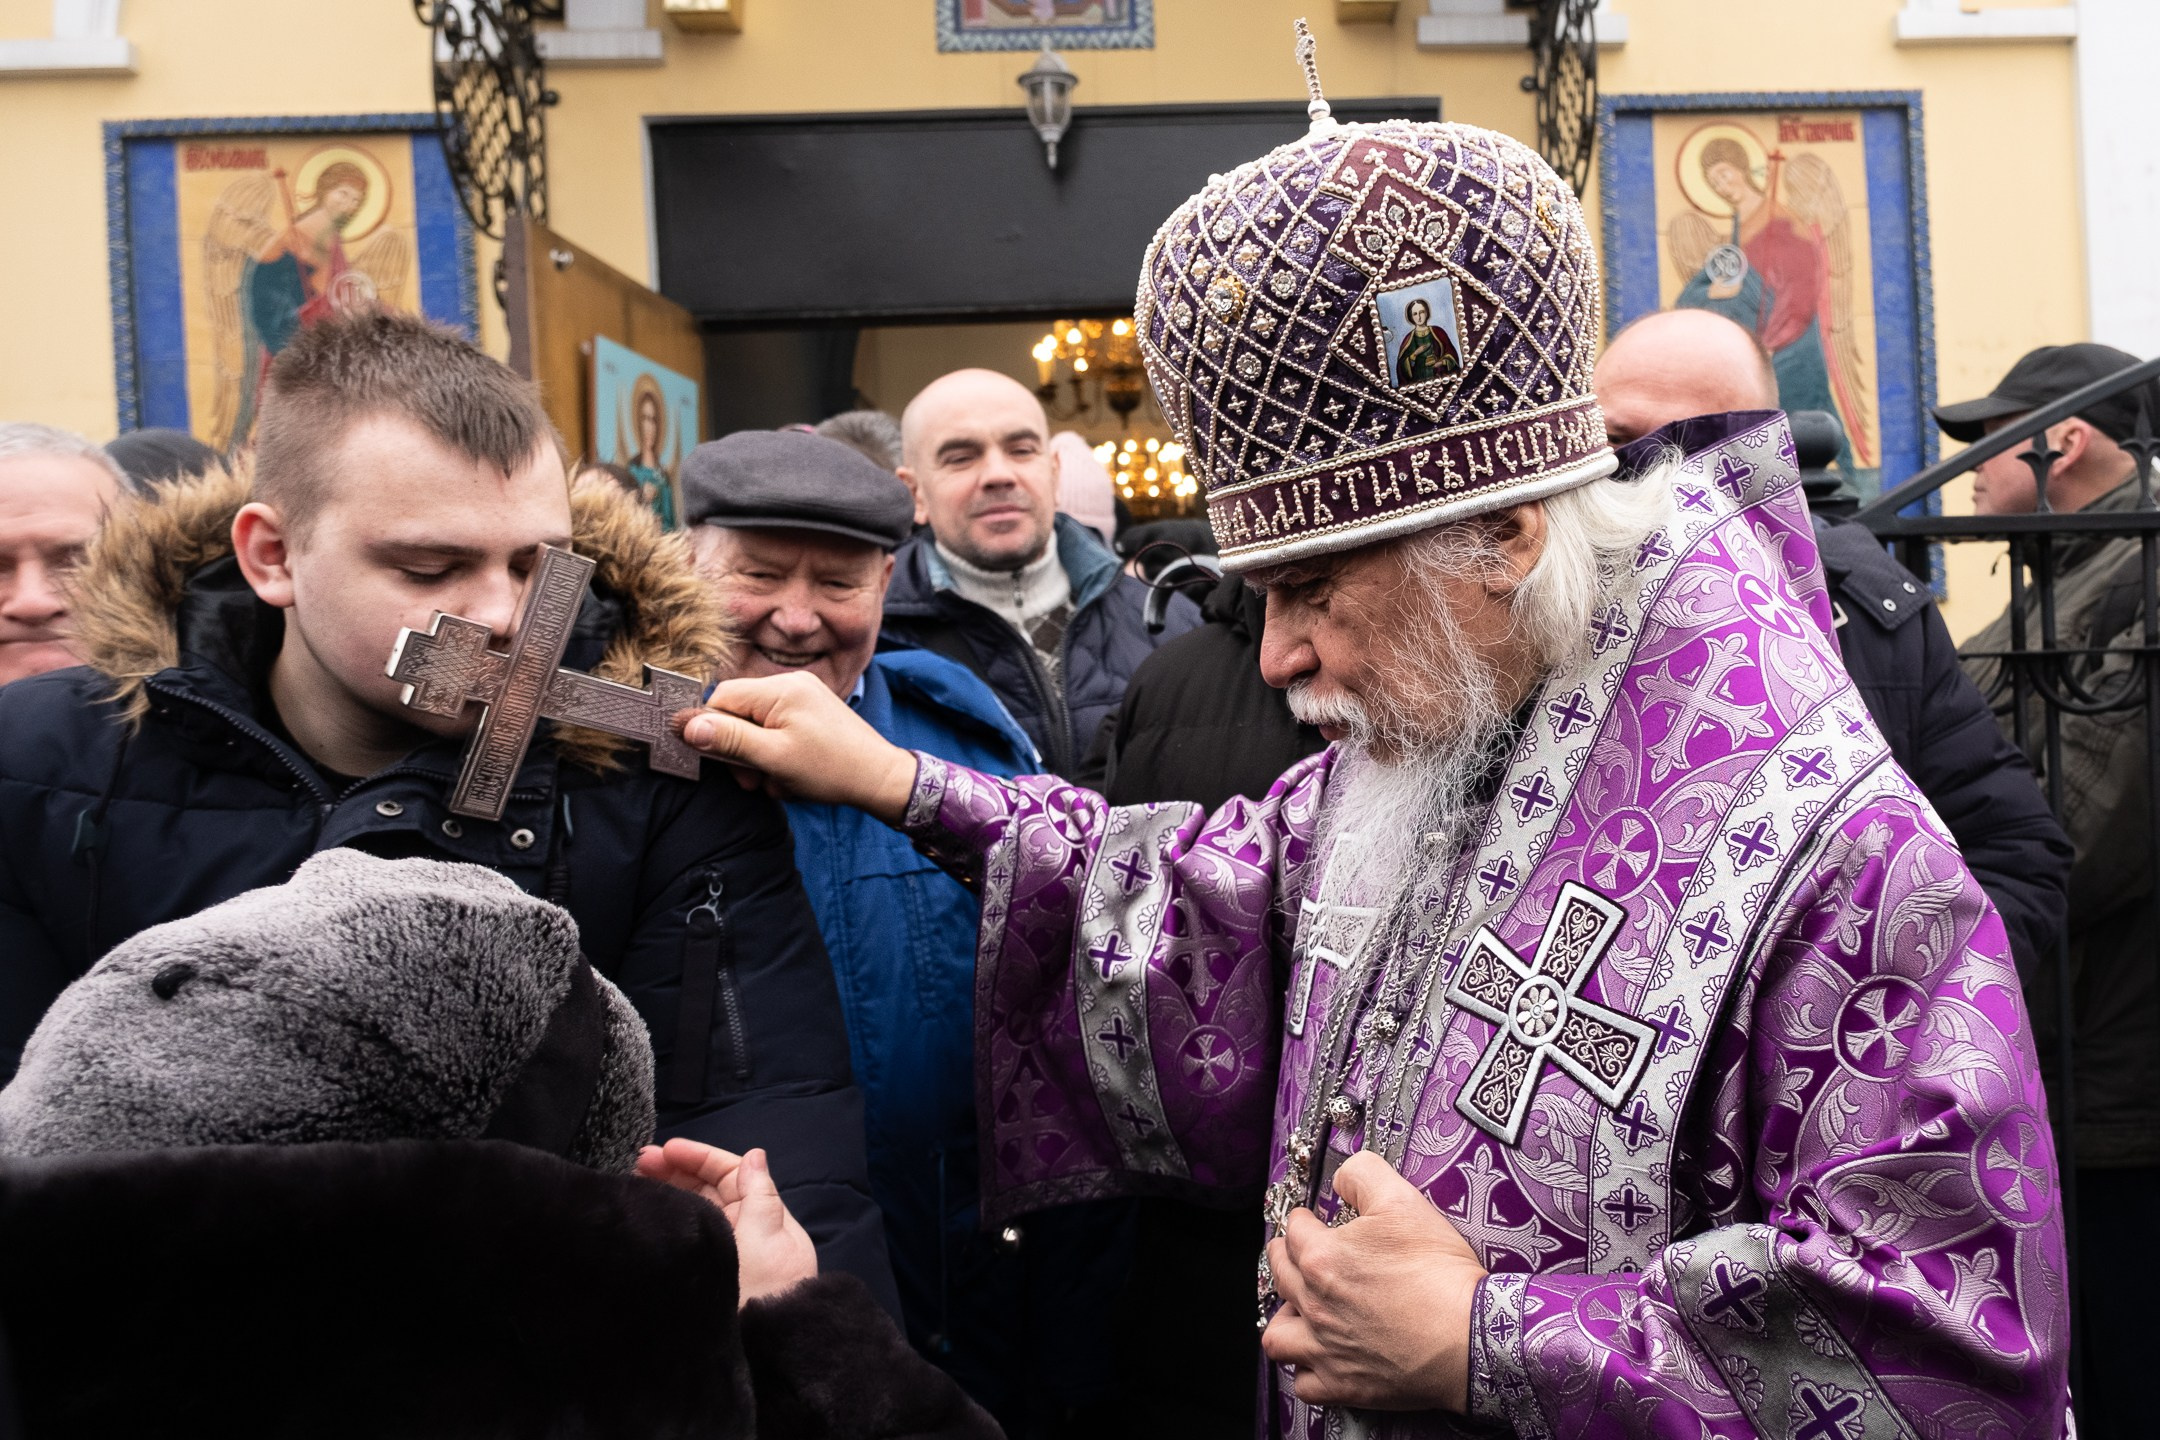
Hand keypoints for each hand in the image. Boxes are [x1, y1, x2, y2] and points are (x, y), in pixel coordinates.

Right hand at [637, 1139, 818, 1305]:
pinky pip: (689, 1237)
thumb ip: (759, 1195)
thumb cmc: (765, 1288)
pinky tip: (651, 1217)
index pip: (729, 1174)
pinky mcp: (706, 1275)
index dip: (698, 1157)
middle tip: (638, 1162)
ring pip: (696, 1211)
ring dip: (670, 1193)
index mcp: (762, 1216)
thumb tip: (755, 1155)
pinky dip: (671, 1222)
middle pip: (709, 1189)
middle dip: (677, 1170)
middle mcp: (743, 1231)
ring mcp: (724, 1253)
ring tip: (636, 1183)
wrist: (763, 1347)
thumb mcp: (766, 1236)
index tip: (665, 1150)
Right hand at [672, 672, 917, 822]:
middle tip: (752, 780)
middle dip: (739, 750)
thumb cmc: (831, 769)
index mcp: (780, 688)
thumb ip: (729, 740)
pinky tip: (790, 776)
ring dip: (758, 758)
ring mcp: (804, 697)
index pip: (722, 697)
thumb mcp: (774, 758)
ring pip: (757, 725)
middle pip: (738, 712)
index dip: (710, 729)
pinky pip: (778, 729)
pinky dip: (776, 754)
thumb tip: (686, 726)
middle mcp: (791, 684)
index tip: (713, 760)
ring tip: (775, 782)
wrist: (880, 779)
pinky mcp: (812, 712)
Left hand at [1261, 1150, 1486, 1411]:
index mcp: (1322, 1259)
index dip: (1303, 1219)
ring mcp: (1325, 1349)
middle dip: (1285, 1257)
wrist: (1473, 1336)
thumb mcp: (1404, 1201)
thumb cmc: (1440, 1273)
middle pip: (1278, 1274)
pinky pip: (1304, 1384)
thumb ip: (1364, 1175)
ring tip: (1300, 1308)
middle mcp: (1314, 1304)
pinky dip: (1307, 1370)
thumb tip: (1343, 1175)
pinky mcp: (1343, 1384)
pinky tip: (1320, 1356)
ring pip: (1277, 1335)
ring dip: (1285, 1318)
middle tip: (1301, 1254)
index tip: (1312, 1221)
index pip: (1293, 1229)